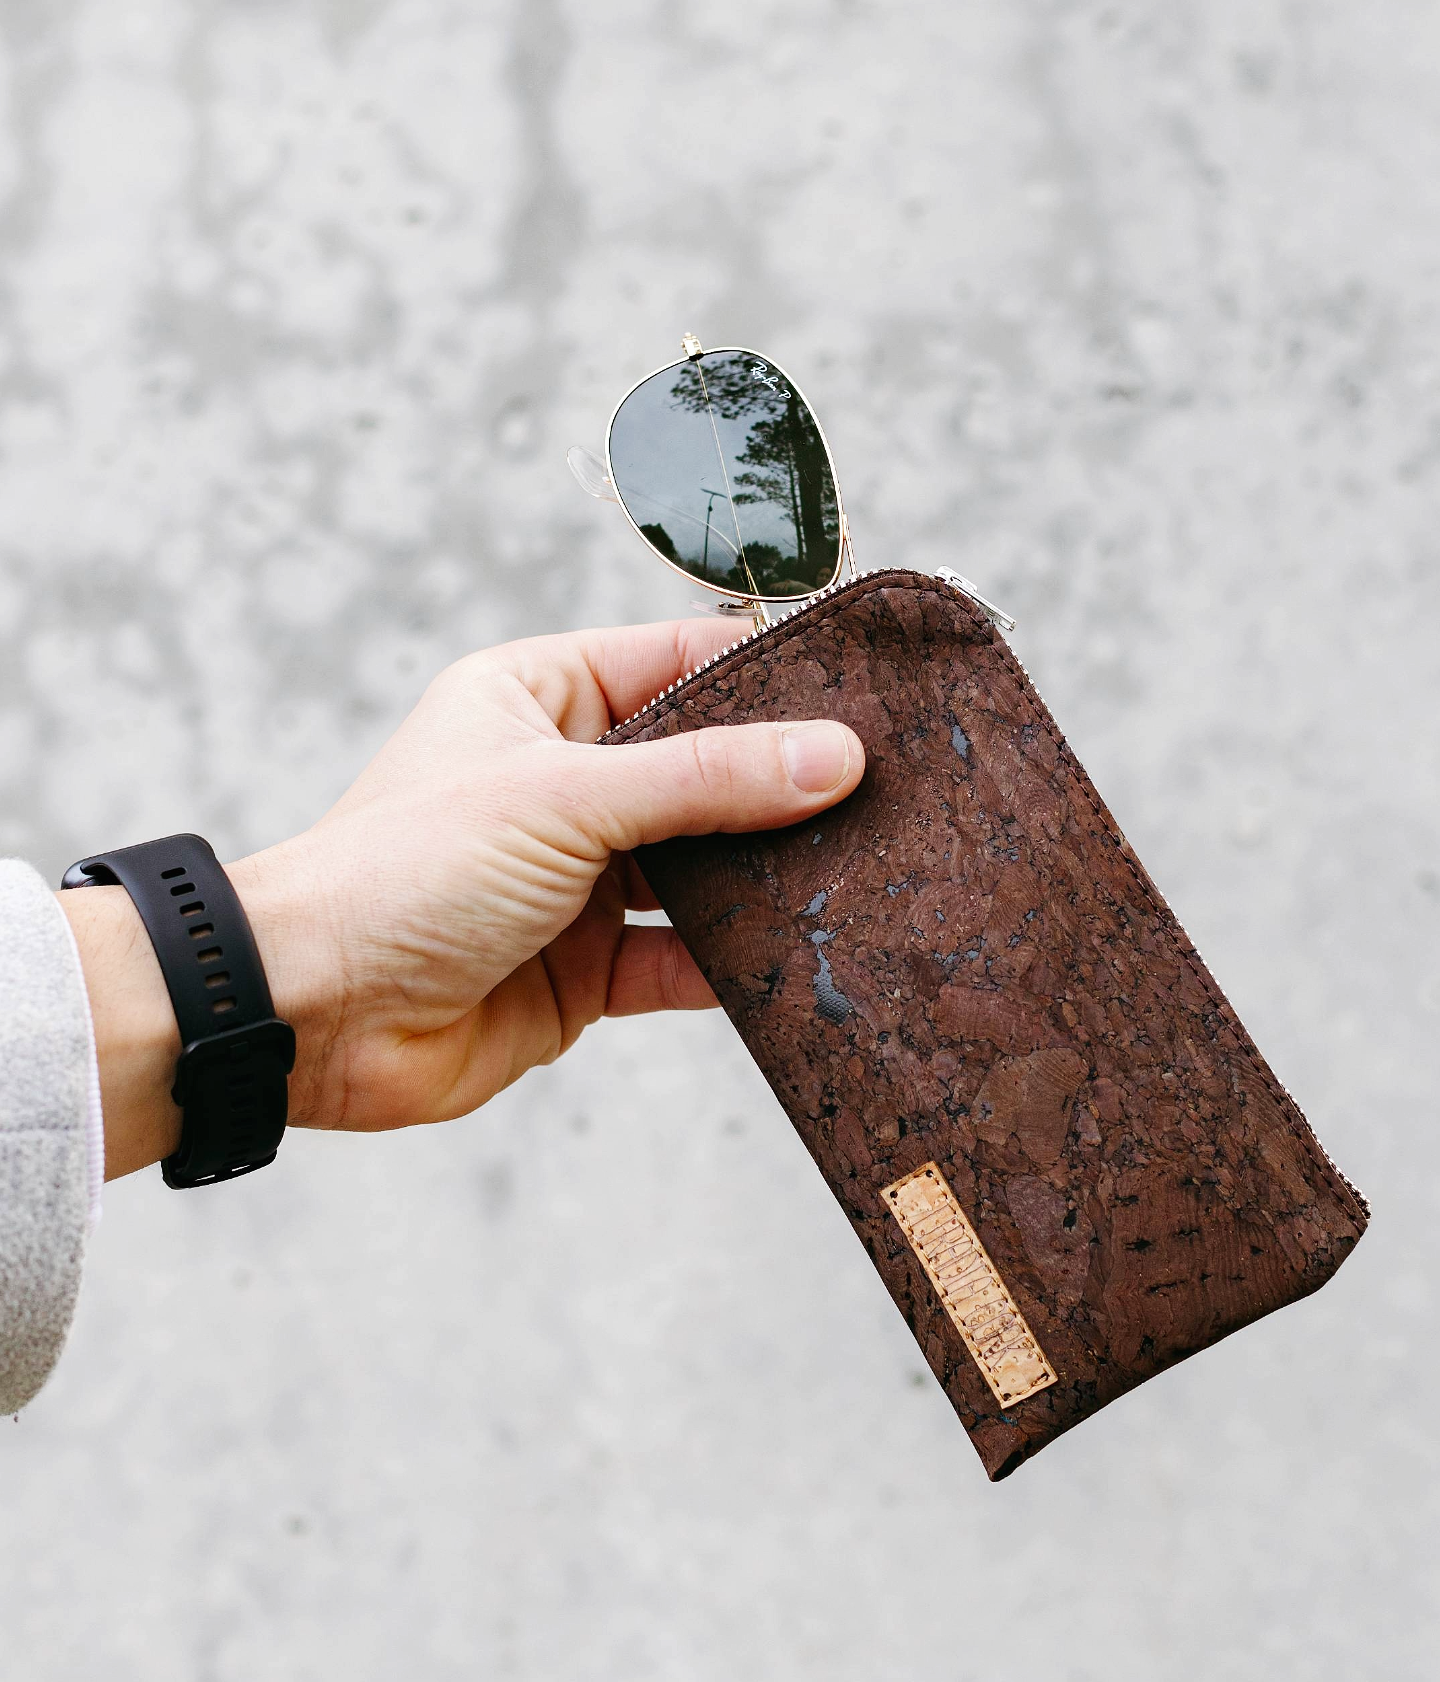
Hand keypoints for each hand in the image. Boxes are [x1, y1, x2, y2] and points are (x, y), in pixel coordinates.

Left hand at [62, 617, 864, 1175]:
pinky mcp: (588, 969)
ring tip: (875, 869)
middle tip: (897, 787)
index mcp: (540, 698)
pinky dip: (738, 962)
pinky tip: (807, 958)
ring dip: (772, 876)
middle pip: (706, 770)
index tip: (870, 687)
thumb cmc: (405, 871)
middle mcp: (565, 782)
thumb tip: (835, 757)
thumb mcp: (565, 798)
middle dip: (789, 784)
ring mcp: (580, 880)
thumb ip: (704, 779)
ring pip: (705, 868)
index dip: (772, 671)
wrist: (313, 1017)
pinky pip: (685, 958)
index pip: (679, 661)